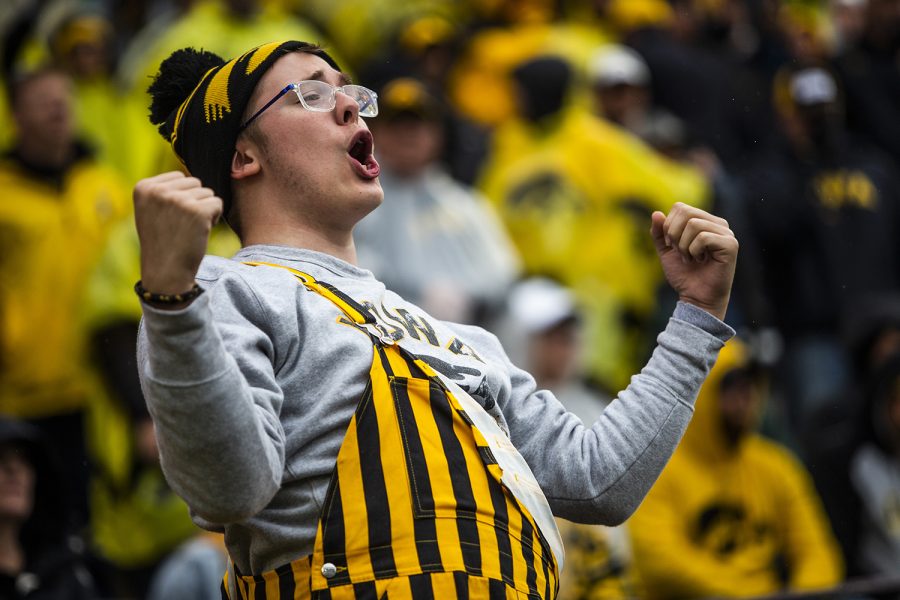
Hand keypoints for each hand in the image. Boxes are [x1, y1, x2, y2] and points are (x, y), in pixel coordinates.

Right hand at [133, 172, 222, 305]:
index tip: (169, 217)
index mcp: (143, 187)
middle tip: (181, 225)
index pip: (178, 176)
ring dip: (204, 210)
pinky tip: (200, 232)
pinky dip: (214, 218)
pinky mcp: (197, 211)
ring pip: (208, 193)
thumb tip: (191, 177)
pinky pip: (217, 203)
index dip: (181, 196)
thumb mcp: (152, 210)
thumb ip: (165, 190)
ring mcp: (178, 200)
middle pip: (194, 182)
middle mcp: (159, 191)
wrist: (166, 272)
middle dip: (194, 202)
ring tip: (189, 229)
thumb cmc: (162, 241)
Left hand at [651, 203, 737, 320]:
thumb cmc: (684, 275)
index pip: (680, 207)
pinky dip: (694, 251)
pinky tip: (700, 260)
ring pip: (694, 224)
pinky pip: (703, 237)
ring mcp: (726, 233)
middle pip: (686, 212)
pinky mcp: (730, 244)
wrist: (696, 297)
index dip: (668, 226)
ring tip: (690, 258)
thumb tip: (656, 213)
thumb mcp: (666, 251)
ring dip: (684, 246)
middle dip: (674, 234)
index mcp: (704, 221)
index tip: (671, 245)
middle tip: (679, 252)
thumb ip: (659, 232)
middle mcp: (718, 224)